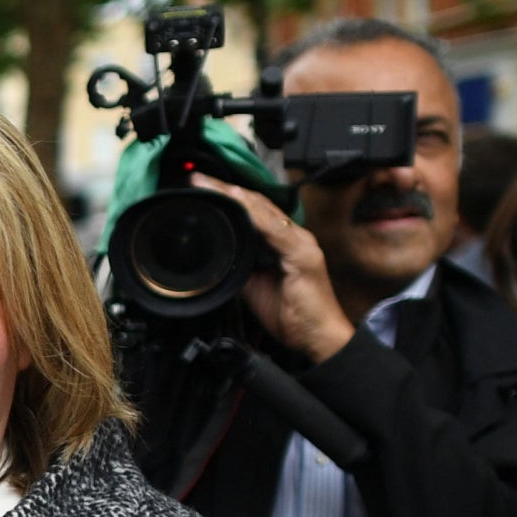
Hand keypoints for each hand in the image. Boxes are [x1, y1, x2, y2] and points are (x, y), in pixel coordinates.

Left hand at [190, 176, 355, 365]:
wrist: (317, 337)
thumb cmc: (293, 315)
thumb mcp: (253, 288)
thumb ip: (240, 266)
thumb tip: (218, 257)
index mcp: (283, 242)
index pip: (253, 212)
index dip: (229, 198)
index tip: (203, 188)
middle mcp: (294, 237)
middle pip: (257, 205)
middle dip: (227, 189)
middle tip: (199, 178)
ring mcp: (300, 243)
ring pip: (264, 211)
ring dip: (236, 196)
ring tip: (212, 184)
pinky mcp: (303, 255)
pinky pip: (275, 229)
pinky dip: (255, 214)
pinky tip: (239, 202)